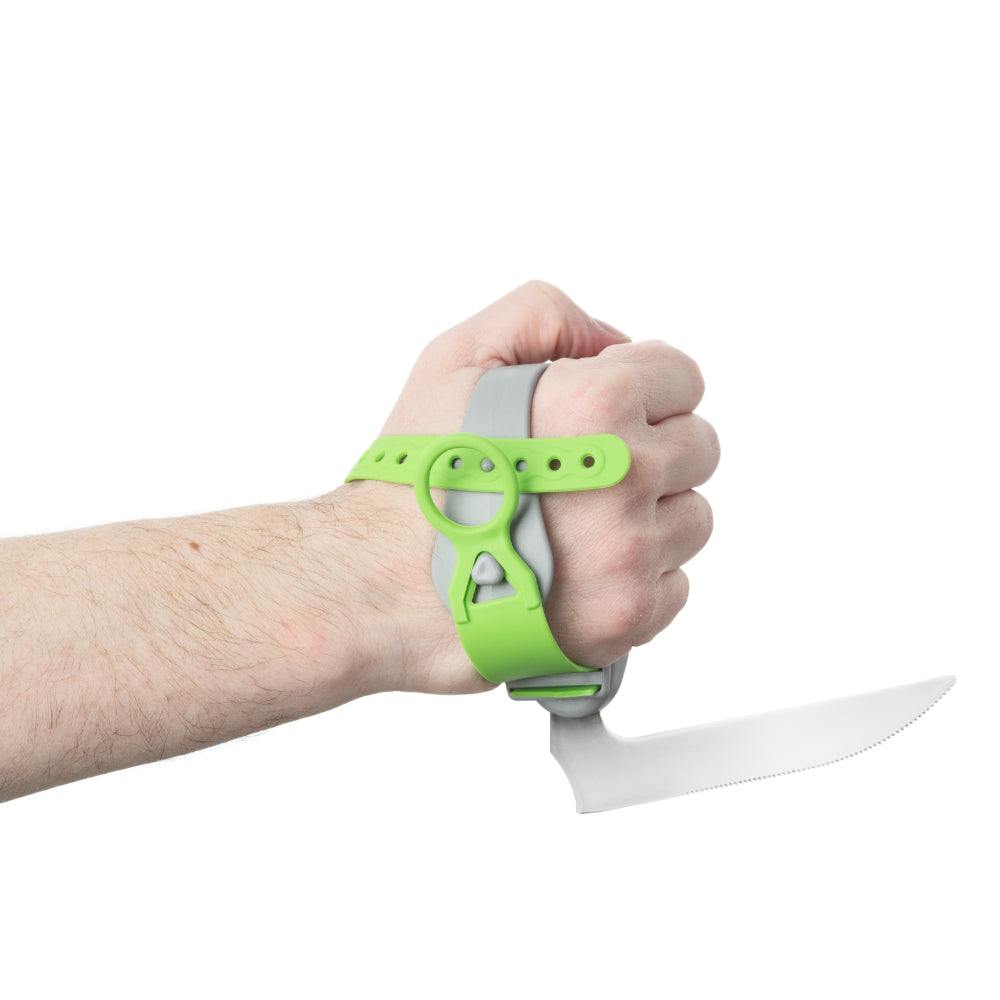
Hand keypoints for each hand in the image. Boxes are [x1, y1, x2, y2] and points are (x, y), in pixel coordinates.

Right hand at [343, 281, 718, 692]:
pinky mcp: (628, 615)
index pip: (683, 376)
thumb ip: (543, 317)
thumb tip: (614, 341)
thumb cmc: (411, 476)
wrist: (376, 584)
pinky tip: (580, 570)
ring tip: (576, 526)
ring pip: (693, 518)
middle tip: (585, 470)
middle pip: (699, 446)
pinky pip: (676, 584)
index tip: (607, 411)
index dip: (643, 387)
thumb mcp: (456, 356)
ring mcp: (632, 553)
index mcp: (595, 403)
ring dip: (650, 516)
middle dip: (652, 448)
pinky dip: (640, 577)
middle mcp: (626, 476)